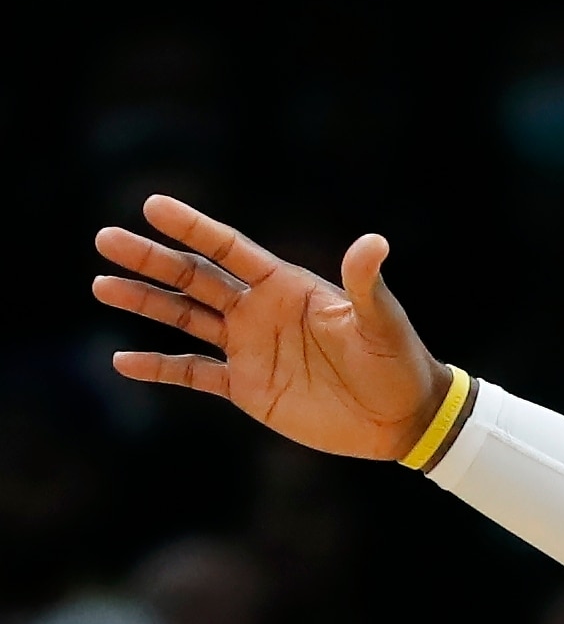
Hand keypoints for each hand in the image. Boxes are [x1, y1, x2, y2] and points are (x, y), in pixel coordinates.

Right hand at [91, 194, 447, 459]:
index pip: (229, 249)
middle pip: (194, 278)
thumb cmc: (397, 361)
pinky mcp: (246, 387)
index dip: (193, 228)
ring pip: (185, 319)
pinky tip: (122, 360)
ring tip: (101, 285)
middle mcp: (259, 311)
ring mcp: (248, 348)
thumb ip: (365, 284)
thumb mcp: (380, 321)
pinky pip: (193, 373)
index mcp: (286, 287)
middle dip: (151, 259)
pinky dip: (158, 367)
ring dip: (145, 303)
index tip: (153, 206)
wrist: (402, 417)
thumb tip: (374, 242)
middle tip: (104, 239)